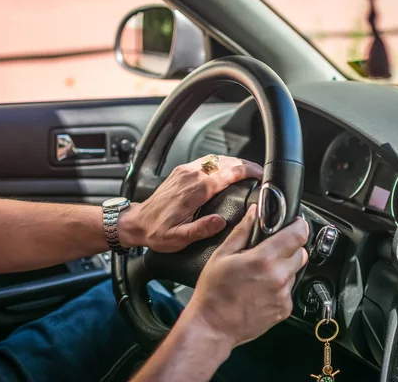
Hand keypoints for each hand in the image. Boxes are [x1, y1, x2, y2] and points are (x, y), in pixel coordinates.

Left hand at [118, 155, 262, 251]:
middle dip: (245, 165)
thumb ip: (201, 229)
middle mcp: (190, 176)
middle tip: (259, 173)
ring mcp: (185, 171)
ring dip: (234, 162)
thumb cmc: (157, 231)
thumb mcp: (179, 238)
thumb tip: (220, 222)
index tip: (260, 174)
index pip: (226, 173)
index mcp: (193, 191)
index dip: (247, 171)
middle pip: (224, 162)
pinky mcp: (181, 171)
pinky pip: (206, 161)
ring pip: (216, 159)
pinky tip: (227, 170)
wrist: (136, 222)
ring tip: (248, 171)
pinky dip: (221, 163)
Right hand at [183, 205, 308, 348]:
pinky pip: (289, 290)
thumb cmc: (213, 292)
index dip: (298, 226)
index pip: (297, 235)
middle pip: (301, 252)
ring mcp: (283, 295)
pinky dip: (280, 286)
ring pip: (294, 272)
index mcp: (264, 259)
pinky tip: (261, 289)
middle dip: (290, 247)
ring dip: (284, 268)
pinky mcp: (284, 309)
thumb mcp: (222, 255)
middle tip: (270, 251)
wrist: (213, 326)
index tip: (295, 223)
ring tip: (261, 273)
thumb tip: (254, 213)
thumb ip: (242, 231)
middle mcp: (278, 277)